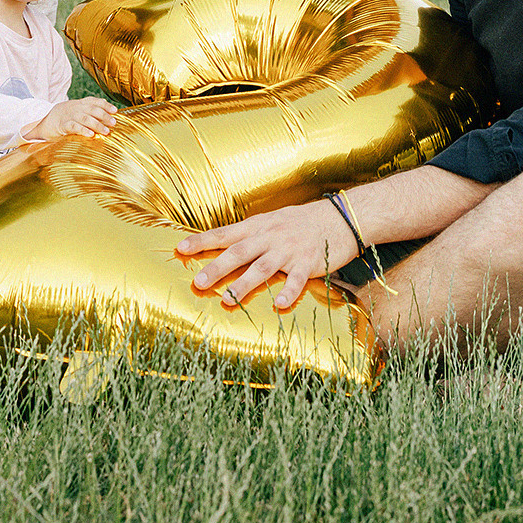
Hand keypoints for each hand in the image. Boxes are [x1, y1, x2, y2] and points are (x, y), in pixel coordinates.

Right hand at [31, 97, 117, 141]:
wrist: (46, 120)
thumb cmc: (67, 117)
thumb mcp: (79, 110)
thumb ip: (92, 110)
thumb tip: (110, 113)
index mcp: (80, 103)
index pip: (95, 101)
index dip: (105, 105)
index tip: (115, 110)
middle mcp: (76, 108)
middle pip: (92, 110)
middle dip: (104, 116)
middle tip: (113, 123)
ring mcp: (69, 116)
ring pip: (85, 118)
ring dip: (97, 125)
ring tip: (106, 131)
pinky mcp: (63, 126)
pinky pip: (74, 127)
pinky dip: (83, 130)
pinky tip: (90, 134)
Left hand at [176, 199, 359, 312]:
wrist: (341, 216)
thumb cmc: (303, 221)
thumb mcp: (273, 220)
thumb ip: (251, 233)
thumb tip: (225, 245)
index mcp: (259, 226)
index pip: (225, 233)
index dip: (202, 240)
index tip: (181, 248)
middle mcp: (270, 237)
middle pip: (239, 252)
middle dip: (217, 267)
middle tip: (198, 282)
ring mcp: (289, 250)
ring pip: (262, 267)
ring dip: (244, 284)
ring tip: (228, 299)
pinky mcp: (308, 263)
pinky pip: (296, 280)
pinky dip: (288, 292)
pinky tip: (279, 305)